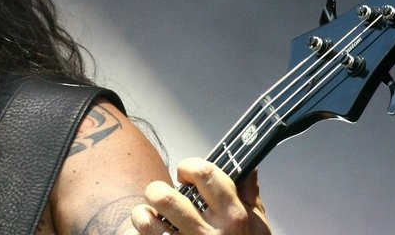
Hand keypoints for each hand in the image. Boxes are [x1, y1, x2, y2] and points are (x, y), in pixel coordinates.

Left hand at [125, 158, 269, 234]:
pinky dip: (137, 234)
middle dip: (156, 190)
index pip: (205, 173)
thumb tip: (248, 167)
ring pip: (145, 221)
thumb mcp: (258, 225)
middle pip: (164, 197)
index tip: (185, 174)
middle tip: (161, 196)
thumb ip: (248, 195)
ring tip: (151, 217)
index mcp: (232, 216)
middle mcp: (208, 234)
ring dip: (142, 214)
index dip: (188, 166)